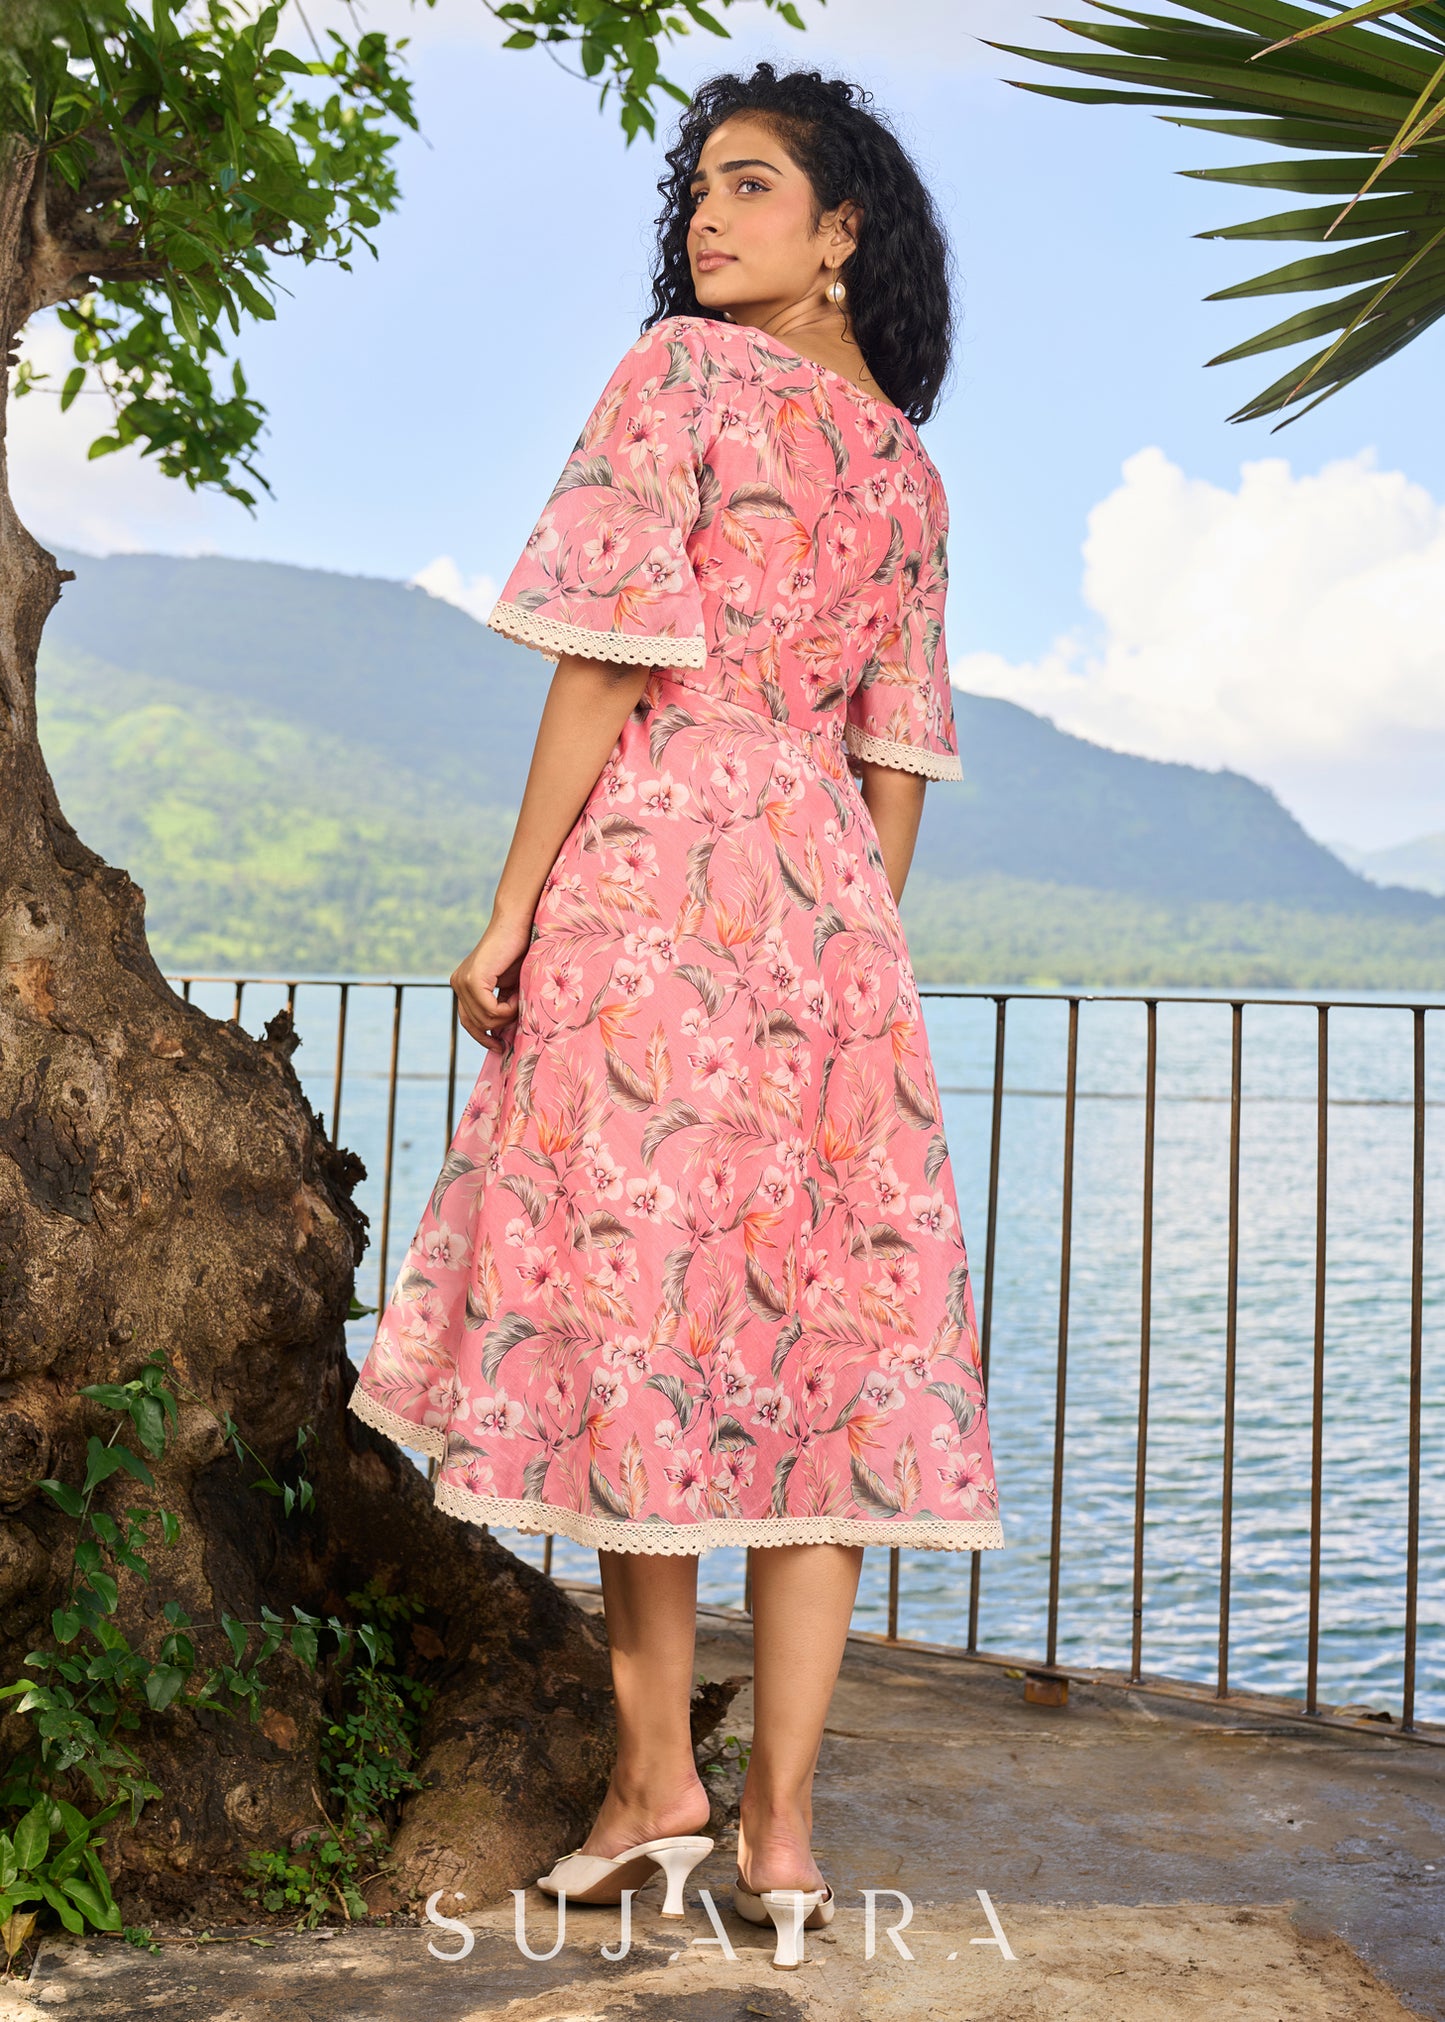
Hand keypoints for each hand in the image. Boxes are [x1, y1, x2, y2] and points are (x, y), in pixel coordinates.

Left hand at [451, 914, 530, 1053]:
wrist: (517, 924)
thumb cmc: (518, 952)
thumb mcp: (508, 987)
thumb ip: (501, 1006)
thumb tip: (503, 1036)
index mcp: (462, 986)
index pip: (467, 1022)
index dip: (483, 1037)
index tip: (499, 1047)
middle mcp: (457, 984)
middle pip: (476, 1023)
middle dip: (501, 1024)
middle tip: (519, 1010)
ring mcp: (462, 981)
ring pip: (484, 1019)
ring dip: (507, 1015)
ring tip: (519, 998)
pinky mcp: (472, 979)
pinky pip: (490, 1010)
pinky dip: (507, 1009)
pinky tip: (516, 995)